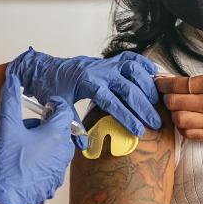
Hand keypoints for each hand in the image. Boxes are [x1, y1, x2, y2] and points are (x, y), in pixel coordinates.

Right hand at [0, 74, 75, 203]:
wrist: (3, 202)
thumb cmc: (5, 166)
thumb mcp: (5, 127)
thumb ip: (10, 100)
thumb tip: (12, 80)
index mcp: (56, 135)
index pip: (64, 109)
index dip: (51, 103)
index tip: (39, 105)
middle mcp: (64, 152)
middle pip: (60, 128)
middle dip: (44, 124)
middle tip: (25, 127)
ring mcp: (60, 170)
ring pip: (56, 146)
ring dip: (42, 142)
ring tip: (21, 146)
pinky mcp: (54, 183)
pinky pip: (51, 163)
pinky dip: (41, 159)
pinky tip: (23, 163)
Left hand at [8, 48, 161, 145]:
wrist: (46, 68)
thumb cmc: (52, 87)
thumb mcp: (59, 107)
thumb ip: (72, 125)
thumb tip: (84, 144)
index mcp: (87, 82)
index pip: (112, 101)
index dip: (127, 117)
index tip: (139, 130)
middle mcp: (99, 71)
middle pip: (128, 87)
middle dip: (143, 106)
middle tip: (155, 122)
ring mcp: (106, 64)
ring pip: (133, 70)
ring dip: (147, 86)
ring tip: (157, 103)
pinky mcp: (109, 61)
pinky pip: (131, 59)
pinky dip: (144, 66)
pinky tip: (154, 76)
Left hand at [154, 74, 202, 143]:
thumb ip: (200, 82)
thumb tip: (174, 81)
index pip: (179, 84)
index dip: (163, 84)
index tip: (158, 84)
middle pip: (174, 102)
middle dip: (167, 100)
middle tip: (168, 98)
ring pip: (179, 119)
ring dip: (175, 115)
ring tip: (179, 111)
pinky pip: (189, 134)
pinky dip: (183, 129)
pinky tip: (187, 123)